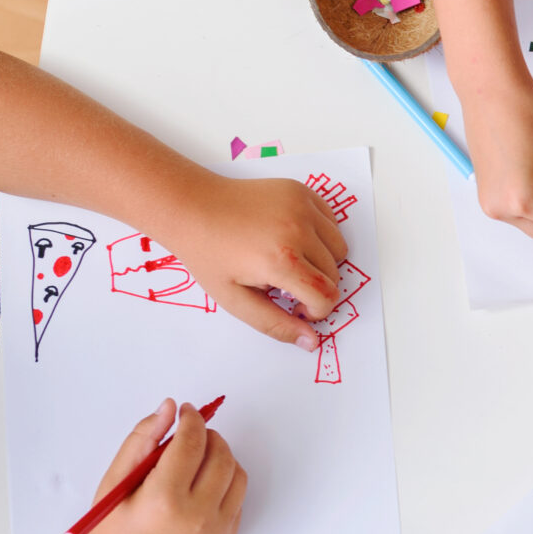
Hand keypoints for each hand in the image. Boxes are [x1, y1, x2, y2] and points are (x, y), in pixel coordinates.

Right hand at [71, 400, 246, 533]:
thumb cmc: (112, 532)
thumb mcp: (116, 481)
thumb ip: (143, 439)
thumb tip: (168, 408)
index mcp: (164, 499)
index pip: (192, 443)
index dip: (191, 419)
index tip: (186, 411)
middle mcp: (197, 516)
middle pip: (221, 456)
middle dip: (208, 436)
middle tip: (191, 433)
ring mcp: (216, 530)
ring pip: (237, 474)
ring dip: (221, 457)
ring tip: (195, 459)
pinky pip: (237, 498)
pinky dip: (224, 483)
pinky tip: (200, 485)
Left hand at [157, 176, 348, 349]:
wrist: (193, 207)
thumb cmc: (209, 254)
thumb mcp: (235, 300)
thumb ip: (275, 324)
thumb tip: (311, 342)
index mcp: (280, 261)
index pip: (326, 296)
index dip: (315, 310)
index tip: (295, 307)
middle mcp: (297, 230)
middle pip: (334, 275)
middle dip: (316, 288)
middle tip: (285, 284)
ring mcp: (302, 207)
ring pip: (339, 249)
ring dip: (323, 262)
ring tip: (291, 261)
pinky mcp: (302, 191)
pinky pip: (332, 223)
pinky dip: (321, 236)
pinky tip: (292, 239)